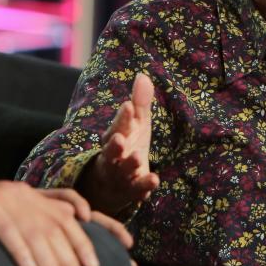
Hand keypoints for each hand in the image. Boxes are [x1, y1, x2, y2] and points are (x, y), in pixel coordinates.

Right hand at [0, 181, 133, 265]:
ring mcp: (5, 199)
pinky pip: (6, 231)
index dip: (105, 228)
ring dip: (50, 265)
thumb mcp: (17, 206)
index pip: (77, 212)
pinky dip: (20, 251)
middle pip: (60, 227)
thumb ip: (47, 211)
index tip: (126, 248)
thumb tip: (80, 218)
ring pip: (36, 235)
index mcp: (35, 196)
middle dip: (73, 256)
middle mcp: (26, 195)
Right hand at [80, 73, 159, 215]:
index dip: (122, 118)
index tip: (127, 106)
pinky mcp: (131, 190)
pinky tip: (154, 180)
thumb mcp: (135, 124)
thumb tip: (143, 75)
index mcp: (114, 137)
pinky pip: (136, 189)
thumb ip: (139, 103)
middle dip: (114, 145)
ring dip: (129, 165)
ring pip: (122, 171)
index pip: (117, 126)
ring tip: (138, 158)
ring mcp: (120, 174)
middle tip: (119, 139)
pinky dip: (144, 186)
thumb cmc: (127, 145)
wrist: (112, 183)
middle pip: (111, 151)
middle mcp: (113, 156)